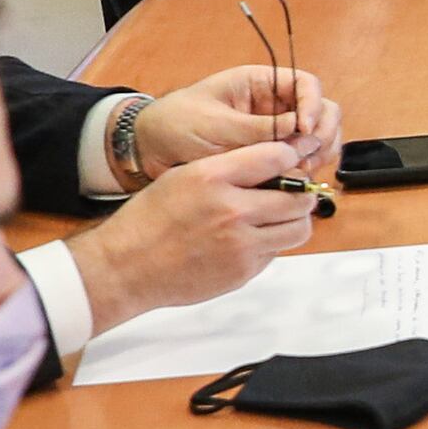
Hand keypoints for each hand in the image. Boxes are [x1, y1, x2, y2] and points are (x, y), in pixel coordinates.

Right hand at [63, 141, 314, 331]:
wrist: (127, 266)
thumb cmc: (150, 220)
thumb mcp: (183, 176)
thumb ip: (228, 168)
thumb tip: (272, 163)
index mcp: (212, 177)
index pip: (276, 157)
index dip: (289, 157)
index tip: (289, 161)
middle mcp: (231, 210)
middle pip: (298, 197)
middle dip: (300, 192)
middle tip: (293, 192)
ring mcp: (240, 244)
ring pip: (298, 228)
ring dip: (295, 220)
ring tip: (278, 216)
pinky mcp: (243, 271)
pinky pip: (276, 252)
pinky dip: (272, 244)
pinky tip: (250, 239)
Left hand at [131, 62, 339, 187]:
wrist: (149, 150)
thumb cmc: (175, 124)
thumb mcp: (215, 125)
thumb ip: (259, 130)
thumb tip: (301, 136)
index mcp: (259, 83)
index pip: (305, 84)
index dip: (313, 105)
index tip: (305, 129)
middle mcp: (273, 105)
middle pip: (321, 111)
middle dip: (322, 133)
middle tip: (308, 158)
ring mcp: (275, 132)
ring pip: (317, 138)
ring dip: (318, 154)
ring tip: (301, 173)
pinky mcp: (270, 156)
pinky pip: (300, 160)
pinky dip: (305, 171)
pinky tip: (293, 182)